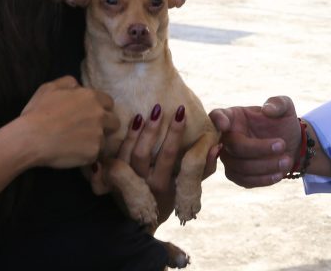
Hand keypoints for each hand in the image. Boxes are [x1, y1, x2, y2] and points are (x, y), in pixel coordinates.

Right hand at [18, 76, 118, 168]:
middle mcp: (100, 115)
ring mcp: (98, 135)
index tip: (90, 114)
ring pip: (105, 139)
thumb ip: (69, 83)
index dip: (101, 108)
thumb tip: (78, 86)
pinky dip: (87, 154)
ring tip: (78, 143)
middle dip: (105, 125)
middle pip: (114, 122)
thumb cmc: (38, 112)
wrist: (30, 139)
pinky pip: (95, 154)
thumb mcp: (49, 88)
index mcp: (91, 97)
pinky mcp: (93, 153)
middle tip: (88, 130)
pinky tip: (73, 153)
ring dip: (95, 141)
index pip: (109, 102)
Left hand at [96, 104, 221, 225]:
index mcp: (165, 185)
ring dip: (138, 132)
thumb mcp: (189, 188)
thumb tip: (216, 146)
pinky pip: (117, 156)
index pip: (170, 156)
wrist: (139, 222)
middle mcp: (145, 184)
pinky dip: (124, 139)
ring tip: (147, 113)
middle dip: (154, 129)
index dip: (175, 134)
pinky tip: (133, 122)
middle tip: (160, 108)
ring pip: (129, 154)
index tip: (181, 113)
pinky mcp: (113, 179)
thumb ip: (205, 168)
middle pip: (145, 153)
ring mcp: (127, 181)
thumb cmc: (169, 198)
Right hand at [209, 96, 298, 187]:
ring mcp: (229, 157)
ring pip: (239, 167)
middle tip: (282, 145)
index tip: (224, 124)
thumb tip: (267, 110)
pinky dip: (263, 179)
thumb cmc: (282, 122)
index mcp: (233, 116)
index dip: (217, 120)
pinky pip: (244, 180)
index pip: (217, 116)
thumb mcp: (285, 108)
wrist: (290, 144)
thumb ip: (278, 103)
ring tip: (286, 161)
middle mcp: (226, 138)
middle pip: (233, 147)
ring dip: (264, 166)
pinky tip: (279, 174)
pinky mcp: (237, 175)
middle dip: (259, 148)